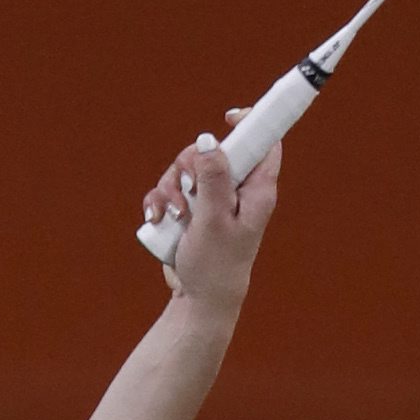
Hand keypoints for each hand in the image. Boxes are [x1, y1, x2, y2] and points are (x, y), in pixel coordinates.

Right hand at [139, 112, 280, 316]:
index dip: (251, 123)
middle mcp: (235, 191)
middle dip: (190, 166)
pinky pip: (169, 190)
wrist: (200, 301)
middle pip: (212, 150)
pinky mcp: (190, 211)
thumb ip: (214, 180)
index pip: (263, 143)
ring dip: (170, 188)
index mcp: (255, 191)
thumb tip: (209, 140)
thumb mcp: (214, 221)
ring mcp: (211, 200)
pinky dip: (159, 202)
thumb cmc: (216, 266)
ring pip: (186, 170)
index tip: (229, 118)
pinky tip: (156, 219)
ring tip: (171, 216)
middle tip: (187, 191)